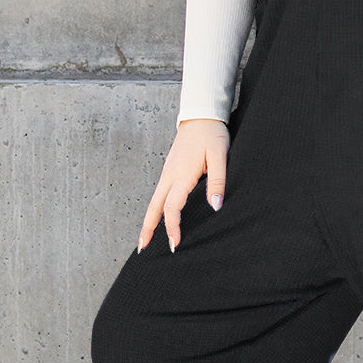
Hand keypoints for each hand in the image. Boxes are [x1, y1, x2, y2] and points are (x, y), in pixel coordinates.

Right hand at [137, 118, 229, 253]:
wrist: (201, 114)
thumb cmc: (212, 134)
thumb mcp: (219, 156)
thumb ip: (217, 181)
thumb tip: (215, 206)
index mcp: (181, 174)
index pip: (172, 207)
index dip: (172, 227)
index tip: (174, 244)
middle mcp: (170, 175)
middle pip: (153, 207)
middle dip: (147, 229)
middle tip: (142, 248)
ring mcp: (167, 171)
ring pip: (154, 200)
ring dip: (149, 219)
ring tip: (146, 237)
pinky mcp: (170, 169)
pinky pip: (160, 193)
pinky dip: (155, 207)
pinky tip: (158, 215)